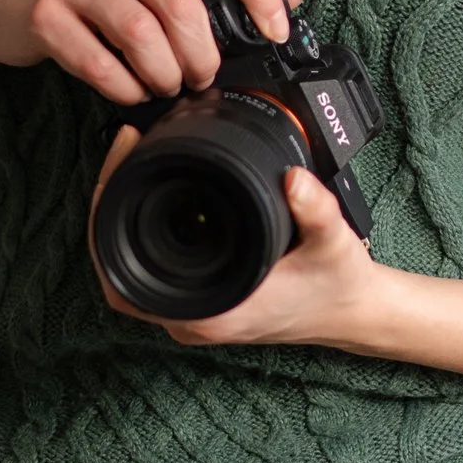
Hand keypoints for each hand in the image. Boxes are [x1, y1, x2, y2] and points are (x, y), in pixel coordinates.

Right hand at [0, 0, 300, 108]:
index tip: (274, 30)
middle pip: (181, 3)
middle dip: (202, 54)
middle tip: (202, 77)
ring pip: (140, 33)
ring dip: (163, 73)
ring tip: (166, 86)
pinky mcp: (45, 14)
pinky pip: (95, 61)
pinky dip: (122, 88)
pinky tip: (129, 92)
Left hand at [89, 138, 393, 351]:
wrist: (353, 314)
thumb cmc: (338, 287)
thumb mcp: (334, 244)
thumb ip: (317, 211)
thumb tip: (294, 179)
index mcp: (208, 312)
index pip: (122, 268)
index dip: (108, 210)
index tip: (124, 156)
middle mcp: (191, 318)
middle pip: (114, 260)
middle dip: (112, 198)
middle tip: (126, 144)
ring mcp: (192, 312)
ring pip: (129, 263)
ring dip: (123, 213)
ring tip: (134, 157)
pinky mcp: (199, 299)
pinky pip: (149, 266)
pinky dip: (142, 227)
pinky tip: (154, 188)